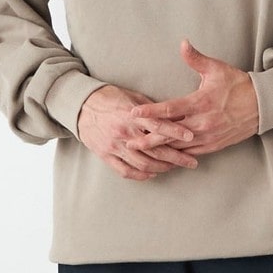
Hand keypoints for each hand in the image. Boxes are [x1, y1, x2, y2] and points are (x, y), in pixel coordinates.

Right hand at [77, 84, 198, 180]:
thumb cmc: (109, 98)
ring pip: (143, 164)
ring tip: (174, 167)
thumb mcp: (132, 97)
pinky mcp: (106, 155)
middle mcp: (124, 133)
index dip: (175, 133)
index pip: (158, 126)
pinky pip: (126, 171)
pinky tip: (153, 173)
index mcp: (131, 116)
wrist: (81, 106)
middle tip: (192, 162)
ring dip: (162, 168)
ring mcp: (114, 146)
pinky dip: (142, 175)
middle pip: (155, 151)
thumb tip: (173, 115)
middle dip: (177, 158)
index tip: (191, 137)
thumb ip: (150, 109)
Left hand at [127, 39, 259, 154]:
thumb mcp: (217, 68)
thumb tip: (183, 43)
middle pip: (169, 134)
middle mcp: (203, 122)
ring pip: (179, 146)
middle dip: (148, 139)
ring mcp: (209, 136)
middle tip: (128, 142)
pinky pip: (191, 152)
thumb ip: (196, 58)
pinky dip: (177, 155)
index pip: (169, 109)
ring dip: (160, 149)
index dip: (150, 112)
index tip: (133, 113)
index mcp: (201, 102)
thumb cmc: (238, 84)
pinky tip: (164, 158)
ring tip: (141, 152)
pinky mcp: (215, 145)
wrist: (263, 105)